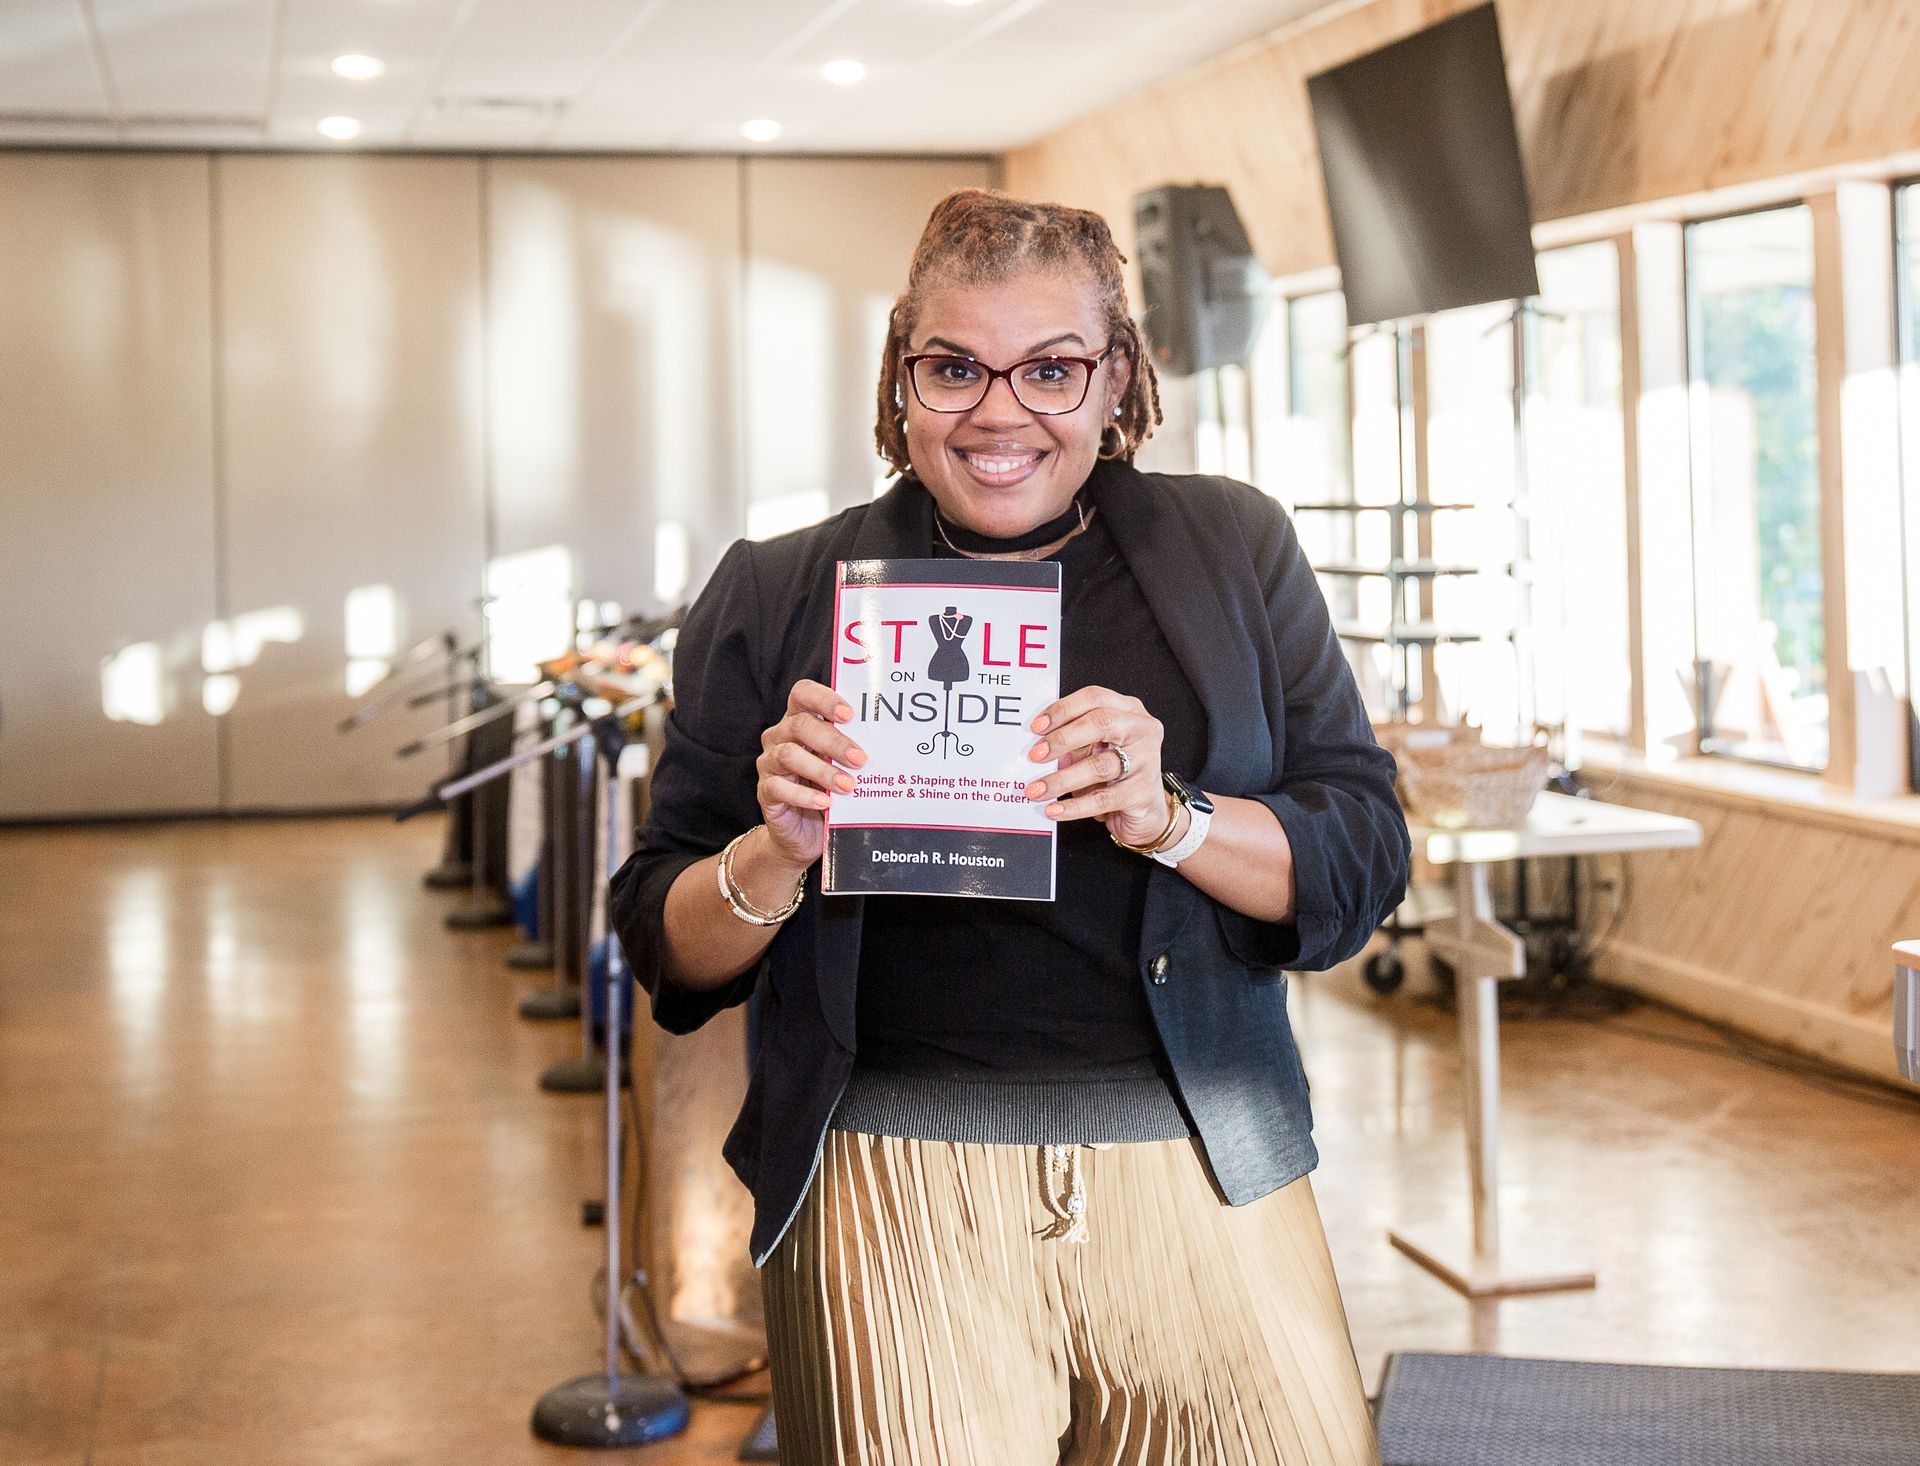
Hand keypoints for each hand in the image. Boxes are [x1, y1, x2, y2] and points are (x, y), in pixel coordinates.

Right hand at [755, 679, 866, 867]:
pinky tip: (826, 802)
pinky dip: (805, 795)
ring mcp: (770, 763)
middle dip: (834, 741)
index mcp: (799, 721)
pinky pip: (780, 788)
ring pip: (789, 755)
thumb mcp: (842, 767)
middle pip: (800, 725)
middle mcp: (780, 736)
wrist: (805, 834)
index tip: (849, 714)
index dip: (824, 699)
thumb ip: (853, 752)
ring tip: (848, 785)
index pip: (803, 694)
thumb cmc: (829, 792)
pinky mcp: (766, 791)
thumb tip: (887, 745)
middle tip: (860, 758)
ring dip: (823, 770)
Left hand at [1022, 686, 1170, 846]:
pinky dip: (1074, 806)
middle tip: (1035, 755)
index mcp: (1128, 711)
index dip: (1063, 710)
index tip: (1037, 727)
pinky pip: (1102, 799)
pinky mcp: (1143, 792)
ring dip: (1060, 779)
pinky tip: (1054, 810)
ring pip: (1098, 766)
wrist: (1146, 811)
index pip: (1094, 698)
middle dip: (1062, 739)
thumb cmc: (1117, 774)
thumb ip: (1072, 742)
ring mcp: (1146, 760)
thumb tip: (1038, 746)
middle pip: (1100, 723)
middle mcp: (1141, 730)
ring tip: (1037, 790)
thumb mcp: (1094, 749)